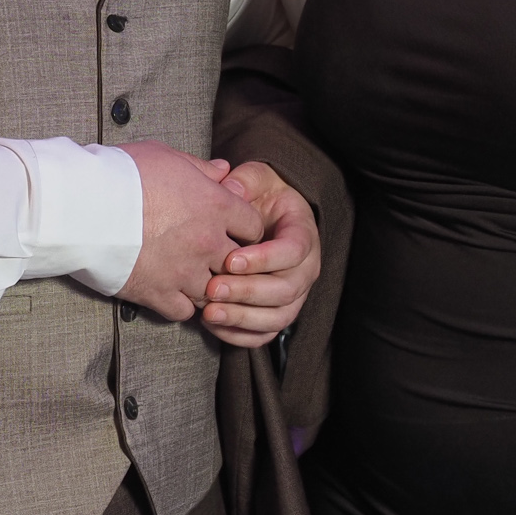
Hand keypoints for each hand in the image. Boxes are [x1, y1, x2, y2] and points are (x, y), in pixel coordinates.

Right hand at [119, 142, 263, 322]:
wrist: (83, 205)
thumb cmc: (122, 174)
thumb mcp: (166, 157)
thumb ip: (201, 168)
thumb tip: (224, 170)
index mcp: (216, 206)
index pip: (253, 227)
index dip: (243, 229)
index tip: (231, 230)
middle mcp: (208, 243)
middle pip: (238, 264)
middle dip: (228, 261)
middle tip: (210, 256)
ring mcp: (185, 272)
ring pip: (215, 292)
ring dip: (205, 285)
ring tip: (188, 276)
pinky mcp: (158, 294)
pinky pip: (184, 312)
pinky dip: (181, 305)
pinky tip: (170, 292)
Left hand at [202, 161, 321, 348]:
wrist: (267, 218)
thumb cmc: (261, 197)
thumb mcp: (256, 179)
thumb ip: (245, 181)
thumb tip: (230, 188)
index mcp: (303, 234)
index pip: (293, 252)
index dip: (264, 259)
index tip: (231, 260)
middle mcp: (306, 268)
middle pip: (285, 290)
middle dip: (247, 292)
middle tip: (212, 287)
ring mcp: (295, 294)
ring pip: (278, 317)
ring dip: (242, 318)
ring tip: (209, 312)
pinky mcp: (278, 313)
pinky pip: (265, 334)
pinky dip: (240, 335)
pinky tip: (213, 324)